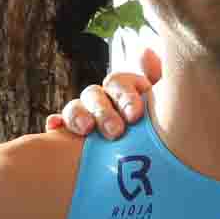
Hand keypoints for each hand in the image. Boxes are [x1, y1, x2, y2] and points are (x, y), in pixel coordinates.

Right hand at [46, 47, 161, 139]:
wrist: (148, 168)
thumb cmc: (160, 133)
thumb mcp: (165, 106)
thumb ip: (158, 80)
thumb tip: (145, 51)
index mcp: (123, 92)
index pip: (118, 83)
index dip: (125, 96)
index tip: (135, 116)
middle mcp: (102, 102)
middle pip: (94, 95)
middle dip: (103, 112)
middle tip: (115, 132)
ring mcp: (85, 119)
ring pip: (74, 108)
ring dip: (77, 115)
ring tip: (85, 130)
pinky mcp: (71, 139)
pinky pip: (59, 126)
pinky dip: (56, 124)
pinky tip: (55, 126)